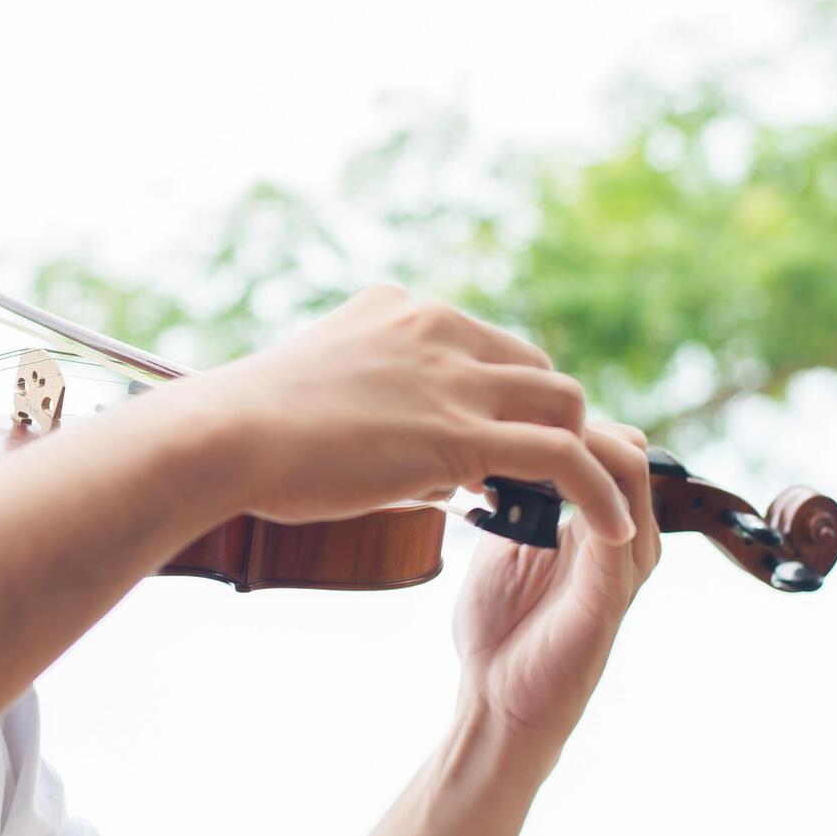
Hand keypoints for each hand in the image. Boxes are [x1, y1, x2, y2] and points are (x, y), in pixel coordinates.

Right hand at [167, 286, 637, 544]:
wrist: (222, 435)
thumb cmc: (243, 428)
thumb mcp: (314, 388)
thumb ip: (371, 404)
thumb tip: (413, 461)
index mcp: (399, 310)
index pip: (484, 346)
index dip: (501, 398)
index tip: (498, 443)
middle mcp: (437, 329)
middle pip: (535, 368)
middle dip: (547, 421)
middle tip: (547, 479)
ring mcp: (453, 377)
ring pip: (563, 403)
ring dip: (583, 451)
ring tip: (596, 503)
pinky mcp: (462, 434)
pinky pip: (563, 456)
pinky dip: (599, 490)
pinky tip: (614, 525)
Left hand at [450, 420, 660, 775]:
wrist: (497, 701)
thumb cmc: (502, 628)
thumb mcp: (508, 543)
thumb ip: (519, 496)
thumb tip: (499, 443)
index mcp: (604, 524)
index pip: (611, 443)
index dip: (561, 421)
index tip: (505, 416)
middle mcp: (627, 536)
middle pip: (627, 445)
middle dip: (570, 425)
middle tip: (509, 426)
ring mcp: (627, 561)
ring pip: (629, 467)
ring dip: (575, 447)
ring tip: (517, 446)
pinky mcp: (613, 589)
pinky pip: (613, 518)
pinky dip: (578, 489)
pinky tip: (528, 482)